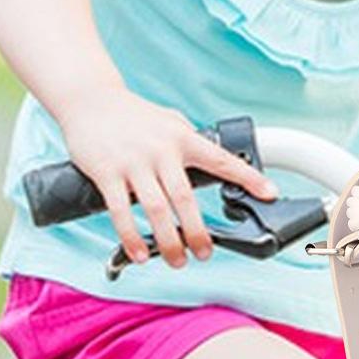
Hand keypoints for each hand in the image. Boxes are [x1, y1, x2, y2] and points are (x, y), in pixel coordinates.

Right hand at [56, 87, 277, 267]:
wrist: (89, 98)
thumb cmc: (133, 115)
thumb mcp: (170, 122)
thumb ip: (191, 143)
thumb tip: (216, 164)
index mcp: (183, 138)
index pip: (222, 160)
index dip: (248, 178)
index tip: (269, 194)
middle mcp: (160, 150)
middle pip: (185, 199)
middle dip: (197, 232)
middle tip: (205, 253)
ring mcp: (133, 162)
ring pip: (156, 209)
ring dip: (168, 241)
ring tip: (177, 260)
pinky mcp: (106, 172)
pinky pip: (121, 210)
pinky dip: (131, 236)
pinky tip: (140, 253)